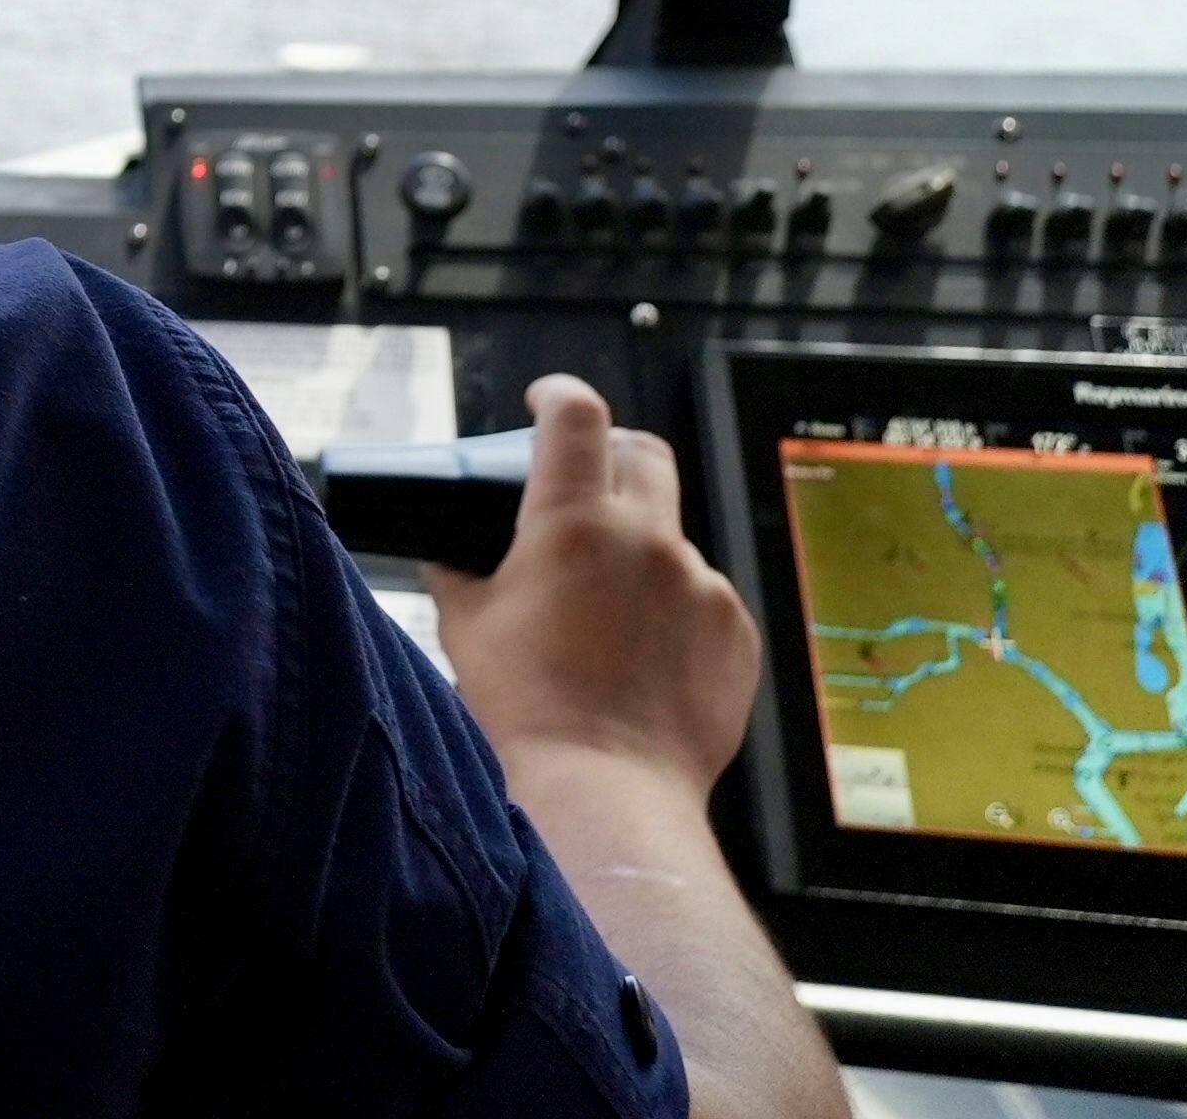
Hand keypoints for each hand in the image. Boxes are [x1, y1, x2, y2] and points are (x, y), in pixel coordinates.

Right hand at [430, 375, 762, 795]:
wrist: (604, 790)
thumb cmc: (525, 710)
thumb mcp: (468, 625)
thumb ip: (461, 571)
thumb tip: (451, 550)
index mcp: (572, 524)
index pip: (577, 415)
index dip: (559, 396)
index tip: (547, 401)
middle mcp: (646, 540)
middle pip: (642, 453)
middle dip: (611, 456)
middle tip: (582, 485)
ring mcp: (699, 584)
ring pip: (670, 536)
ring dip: (639, 551)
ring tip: (605, 615)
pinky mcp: (736, 630)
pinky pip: (704, 596)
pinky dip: (673, 609)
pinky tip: (643, 655)